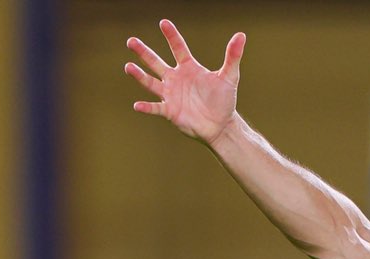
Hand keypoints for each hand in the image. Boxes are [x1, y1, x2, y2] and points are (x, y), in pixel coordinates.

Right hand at [126, 18, 243, 145]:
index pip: (178, 48)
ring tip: (128, 67)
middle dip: (144, 52)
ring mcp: (171, 94)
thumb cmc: (224, 101)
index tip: (164, 23)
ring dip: (140, 75)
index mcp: (189, 68)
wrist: (221, 126)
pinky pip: (155, 107)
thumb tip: (241, 35)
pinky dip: (146, 107)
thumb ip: (232, 56)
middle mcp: (176, 78)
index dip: (172, 36)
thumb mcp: (229, 77)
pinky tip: (137, 105)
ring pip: (151, 82)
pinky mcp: (170, 111)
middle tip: (131, 41)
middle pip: (156, 62)